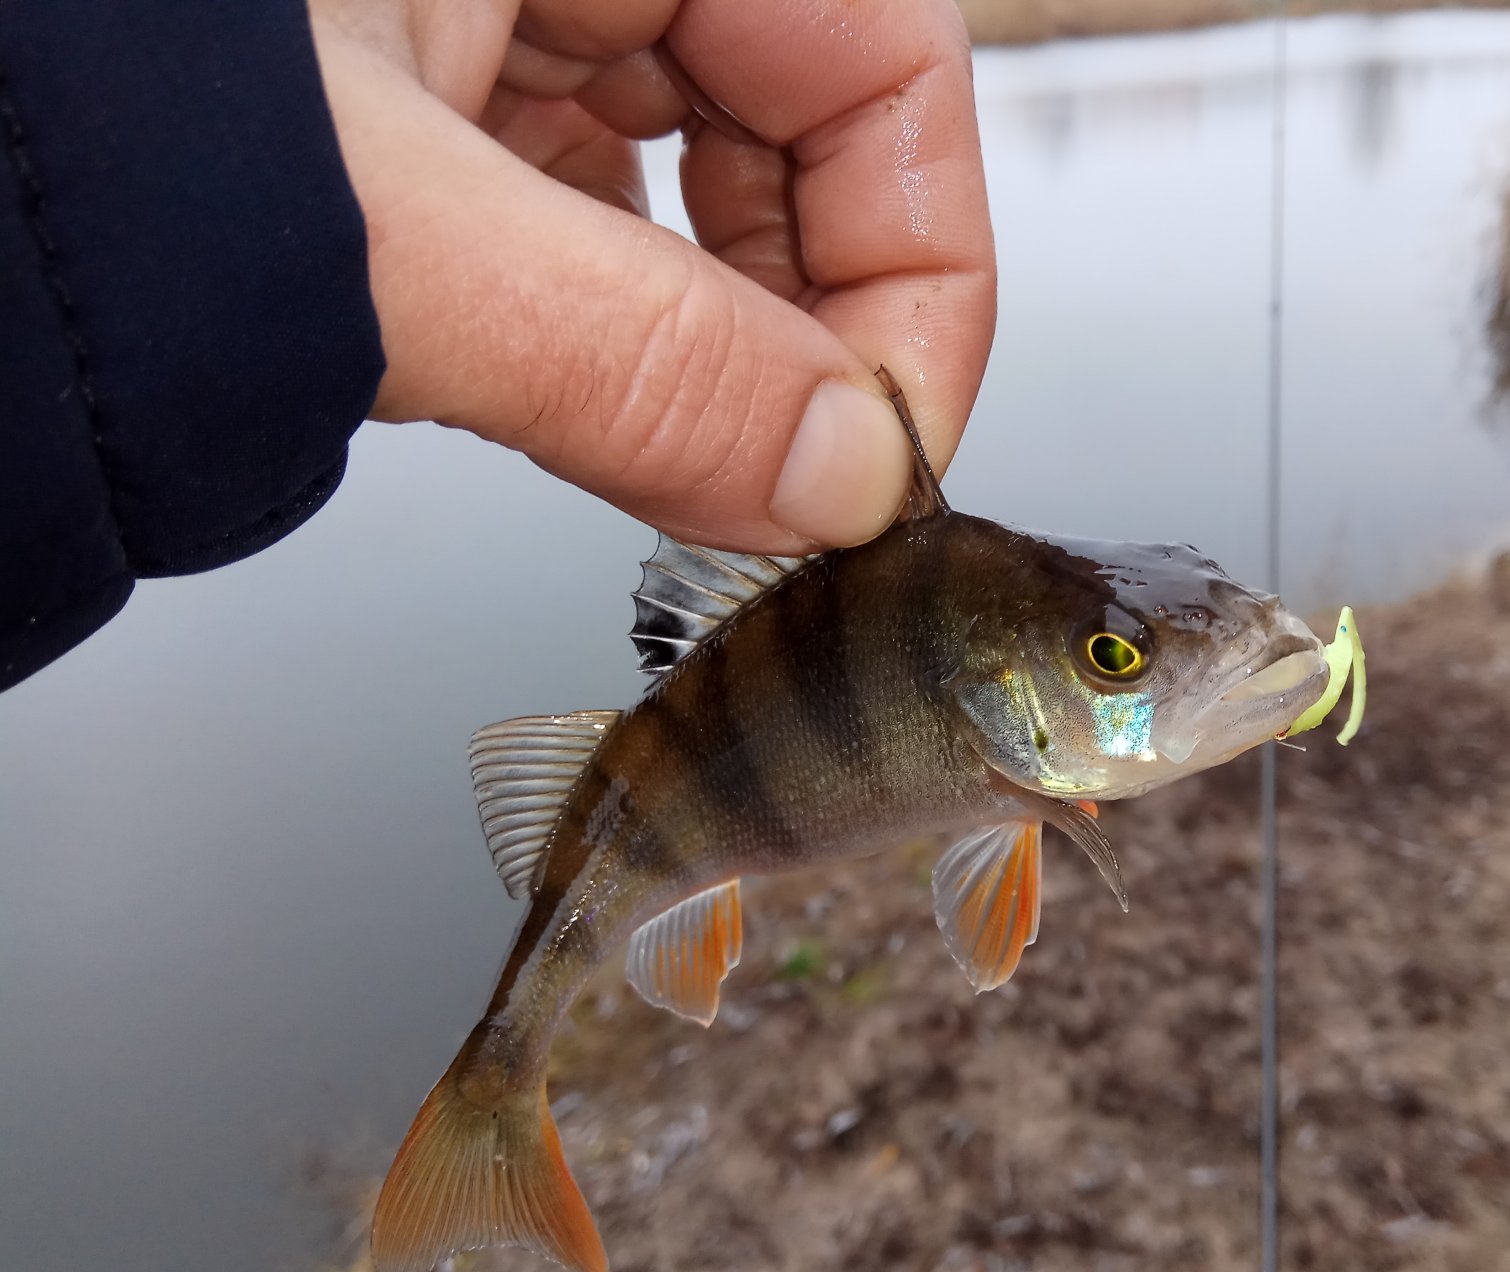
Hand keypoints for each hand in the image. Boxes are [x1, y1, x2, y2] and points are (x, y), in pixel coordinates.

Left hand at [307, 0, 995, 551]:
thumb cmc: (42, 83)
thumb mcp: (378, 235)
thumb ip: (630, 358)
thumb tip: (835, 478)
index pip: (888, 54)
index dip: (922, 268)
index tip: (884, 451)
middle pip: (809, 119)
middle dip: (811, 318)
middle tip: (782, 480)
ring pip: (698, 168)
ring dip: (709, 327)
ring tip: (672, 446)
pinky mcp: (427, 78)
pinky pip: (583, 192)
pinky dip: (603, 310)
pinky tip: (576, 385)